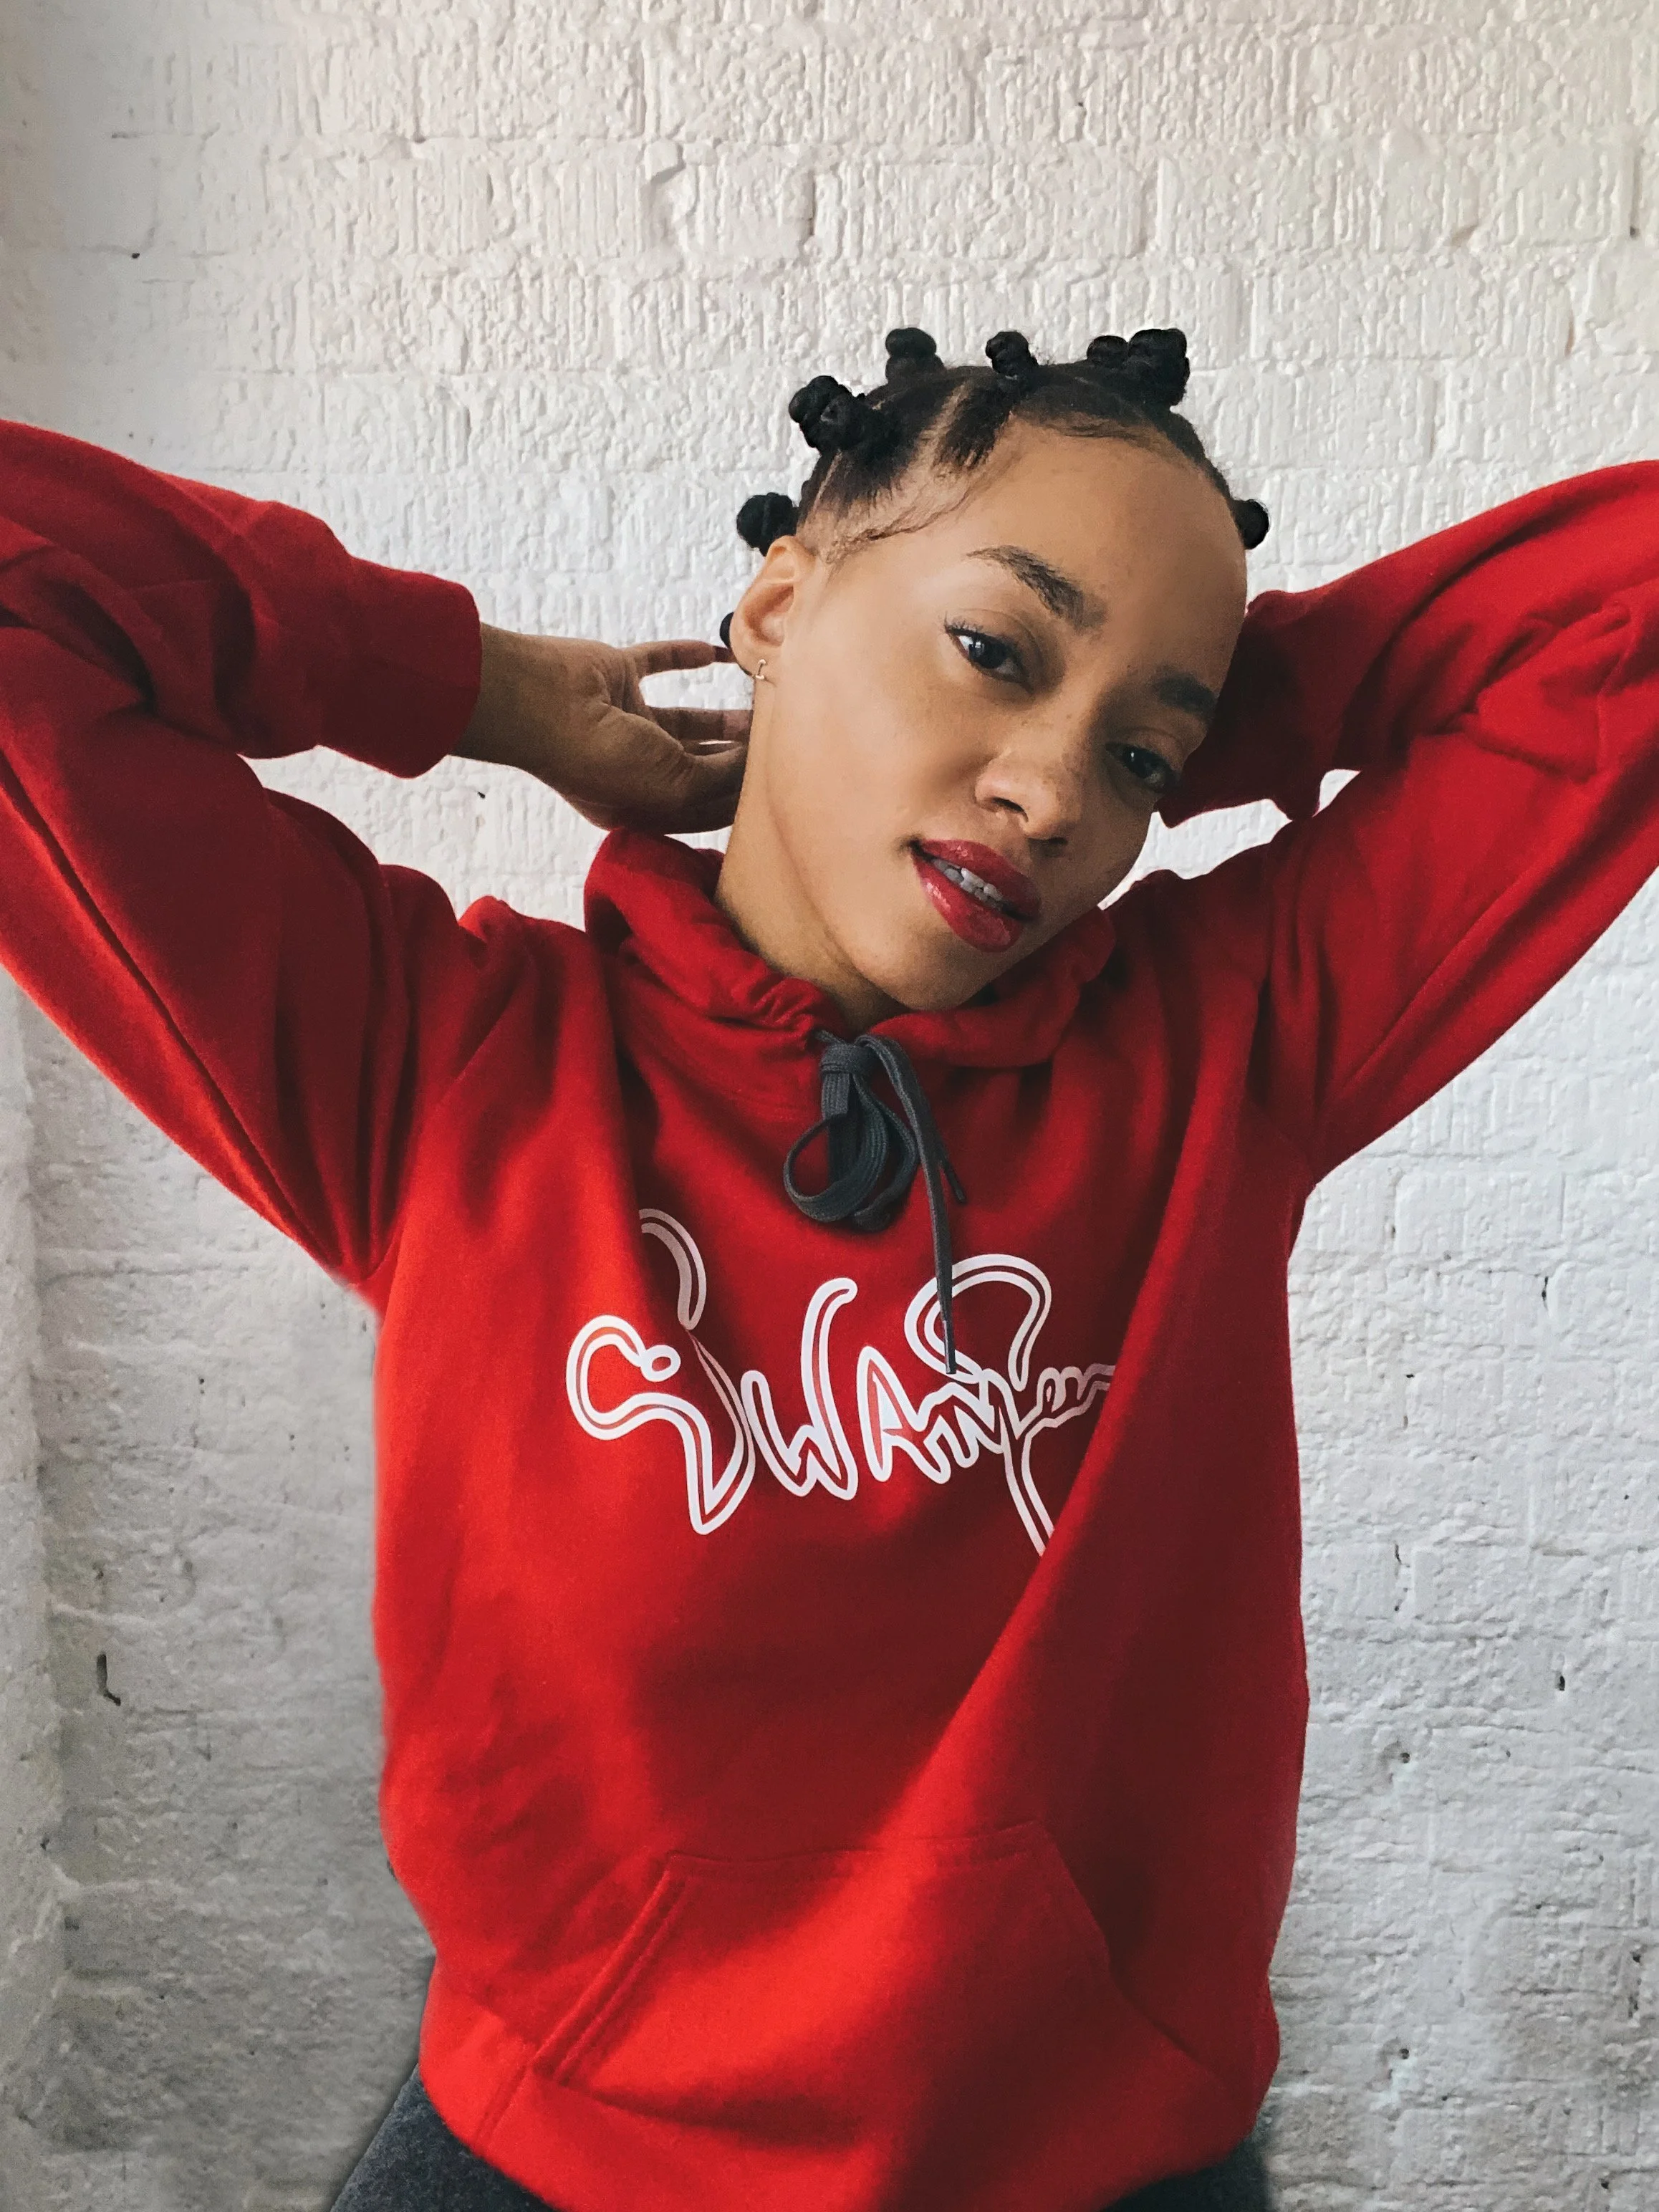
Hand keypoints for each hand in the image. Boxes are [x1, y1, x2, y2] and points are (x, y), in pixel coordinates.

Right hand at [455, 626, 750, 833]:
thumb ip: (721, 777)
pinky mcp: (617, 674)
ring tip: (763, 710)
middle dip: (736, 760)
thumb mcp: (675, 785)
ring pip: (685, 720)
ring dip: (723, 718)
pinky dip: (687, 655)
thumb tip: (758, 764)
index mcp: (639, 806)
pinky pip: (659, 661)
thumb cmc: (602, 759)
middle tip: (780, 747)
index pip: (700, 808)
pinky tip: (720, 652)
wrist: (540, 703)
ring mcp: (624, 719)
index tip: (779, 789)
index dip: (738, 800)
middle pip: (697, 765)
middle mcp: (632, 767)